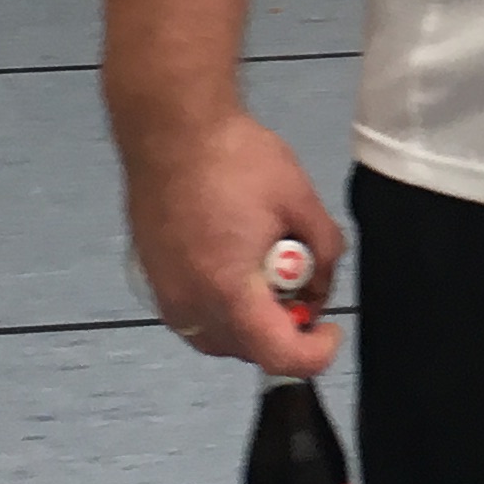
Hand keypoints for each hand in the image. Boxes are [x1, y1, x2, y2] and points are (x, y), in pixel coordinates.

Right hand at [122, 111, 346, 375]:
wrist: (169, 127)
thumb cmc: (235, 158)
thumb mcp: (299, 198)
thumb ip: (324, 248)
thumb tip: (321, 278)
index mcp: (228, 291)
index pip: (278, 357)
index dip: (315, 354)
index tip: (331, 329)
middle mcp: (190, 305)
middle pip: (248, 351)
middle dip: (284, 332)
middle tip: (304, 289)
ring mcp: (165, 294)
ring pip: (218, 337)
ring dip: (252, 322)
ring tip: (270, 273)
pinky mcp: (153, 277)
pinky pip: (195, 315)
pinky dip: (222, 306)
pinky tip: (236, 262)